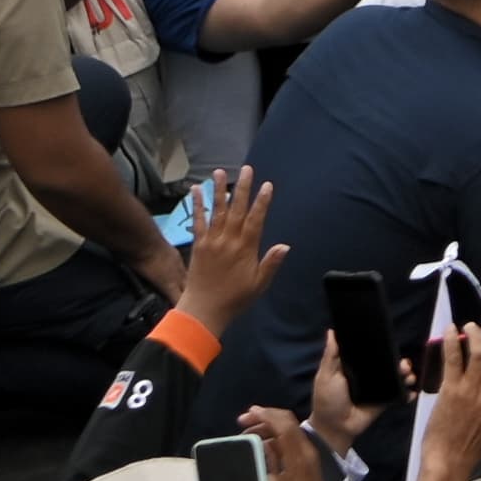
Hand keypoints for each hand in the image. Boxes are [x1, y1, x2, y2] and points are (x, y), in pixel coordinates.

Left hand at [178, 168, 283, 327]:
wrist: (203, 310)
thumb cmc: (235, 299)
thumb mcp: (259, 284)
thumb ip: (271, 263)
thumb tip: (285, 245)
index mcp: (245, 249)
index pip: (255, 220)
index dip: (262, 202)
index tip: (267, 185)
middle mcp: (228, 240)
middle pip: (236, 210)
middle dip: (243, 188)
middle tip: (246, 169)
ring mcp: (211, 241)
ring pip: (216, 211)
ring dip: (219, 190)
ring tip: (219, 172)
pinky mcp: (198, 244)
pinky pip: (198, 221)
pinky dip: (197, 205)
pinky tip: (195, 190)